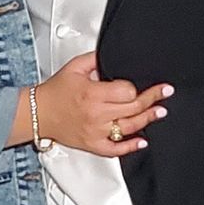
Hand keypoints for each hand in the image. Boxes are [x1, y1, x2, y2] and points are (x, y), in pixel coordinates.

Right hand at [38, 55, 171, 158]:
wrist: (38, 113)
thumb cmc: (54, 91)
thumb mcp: (74, 67)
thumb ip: (96, 58)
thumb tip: (113, 55)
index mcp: (92, 94)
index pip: (126, 91)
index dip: (134, 87)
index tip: (137, 84)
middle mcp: (96, 114)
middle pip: (132, 108)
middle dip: (152, 99)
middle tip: (165, 92)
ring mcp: (95, 132)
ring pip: (129, 128)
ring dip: (148, 119)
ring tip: (160, 112)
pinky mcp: (92, 145)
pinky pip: (115, 150)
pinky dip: (130, 147)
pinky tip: (142, 142)